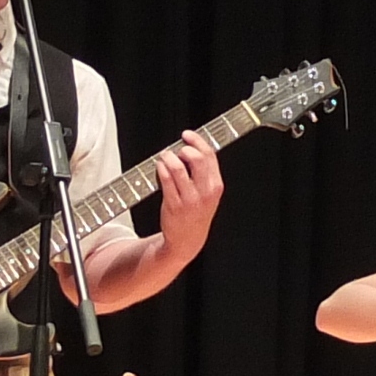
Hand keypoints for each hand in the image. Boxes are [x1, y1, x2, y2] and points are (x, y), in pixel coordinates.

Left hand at [153, 131, 223, 262]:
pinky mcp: (174, 205)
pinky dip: (161, 169)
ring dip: (169, 157)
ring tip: (165, 157)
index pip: (210, 156)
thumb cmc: (196, 213)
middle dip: (184, 148)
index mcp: (216, 185)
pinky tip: (160, 166)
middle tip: (177, 149)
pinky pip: (166, 181)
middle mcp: (205, 192)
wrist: (188, 240)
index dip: (197, 141)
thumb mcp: (209, 193)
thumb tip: (194, 148)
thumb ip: (205, 172)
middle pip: (197, 159)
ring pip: (179, 168)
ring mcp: (190, 199)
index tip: (187, 135)